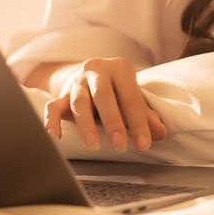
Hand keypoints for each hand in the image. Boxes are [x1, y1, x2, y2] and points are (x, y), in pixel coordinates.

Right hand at [42, 57, 166, 151]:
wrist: (89, 74)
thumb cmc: (116, 89)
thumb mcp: (132, 97)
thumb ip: (146, 115)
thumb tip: (161, 133)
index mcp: (119, 68)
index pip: (131, 97)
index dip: (139, 122)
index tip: (143, 144)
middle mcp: (96, 70)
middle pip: (103, 95)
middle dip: (112, 121)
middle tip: (119, 145)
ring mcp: (77, 82)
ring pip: (79, 101)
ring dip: (86, 125)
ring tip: (93, 145)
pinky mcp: (61, 94)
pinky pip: (52, 107)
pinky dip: (52, 122)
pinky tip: (56, 137)